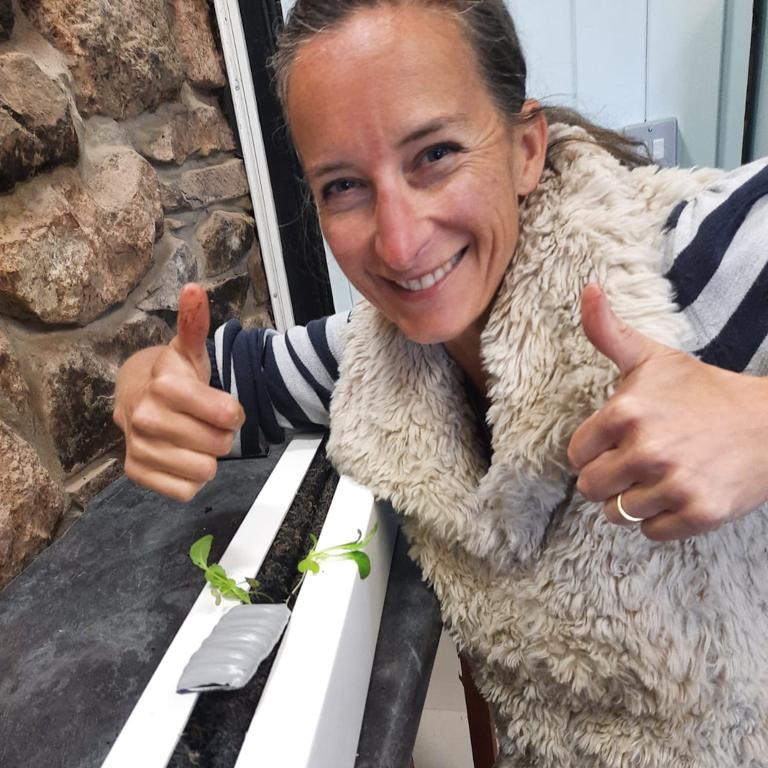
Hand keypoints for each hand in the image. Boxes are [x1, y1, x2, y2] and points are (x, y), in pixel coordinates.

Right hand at [113, 283, 243, 500]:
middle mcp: (146, 416)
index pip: (227, 415)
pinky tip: (180, 456)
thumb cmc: (173, 377)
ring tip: (193, 438)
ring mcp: (139, 446)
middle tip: (206, 422)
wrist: (134, 396)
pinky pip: (185, 491)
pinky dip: (190, 479)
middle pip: (220, 445)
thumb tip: (195, 289)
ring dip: (207, 457)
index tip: (224, 407)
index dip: (233, 413)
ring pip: (205, 470)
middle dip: (221, 435)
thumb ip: (195, 323)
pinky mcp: (136, 472)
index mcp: (166, 385)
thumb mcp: (189, 350)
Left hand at [567, 284, 767, 539]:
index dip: (594, 450)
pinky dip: (660, 521)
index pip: (577, 454)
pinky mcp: (699, 514)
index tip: (618, 442)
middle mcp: (646, 449)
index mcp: (624, 412)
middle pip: (590, 488)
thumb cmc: (704, 391)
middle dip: (609, 478)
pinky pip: (650, 533)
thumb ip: (608, 331)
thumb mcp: (652, 359)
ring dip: (633, 501)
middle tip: (638, 463)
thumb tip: (587, 288)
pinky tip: (679, 494)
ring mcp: (673, 484)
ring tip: (660, 478)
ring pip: (617, 515)